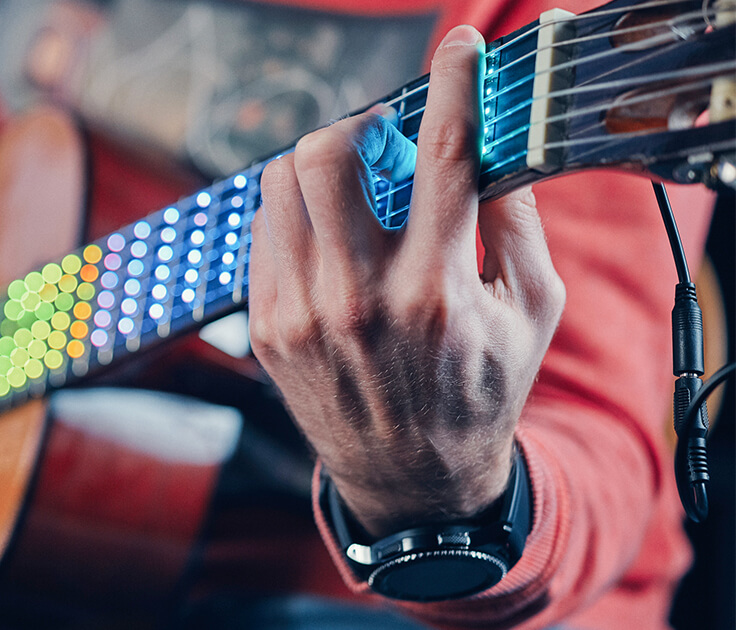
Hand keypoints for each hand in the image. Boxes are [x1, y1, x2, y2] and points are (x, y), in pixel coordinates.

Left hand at [249, 25, 564, 535]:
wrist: (412, 481)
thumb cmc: (478, 393)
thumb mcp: (530, 311)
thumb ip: (516, 219)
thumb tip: (493, 142)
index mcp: (436, 291)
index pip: (442, 155)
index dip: (452, 84)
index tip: (457, 49)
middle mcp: (358, 299)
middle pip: (324, 155)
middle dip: (356, 126)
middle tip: (381, 138)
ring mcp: (301, 315)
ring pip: (280, 186)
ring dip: (318, 167)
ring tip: (353, 190)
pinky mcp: (266, 329)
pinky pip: (264, 233)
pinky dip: (294, 214)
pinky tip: (327, 235)